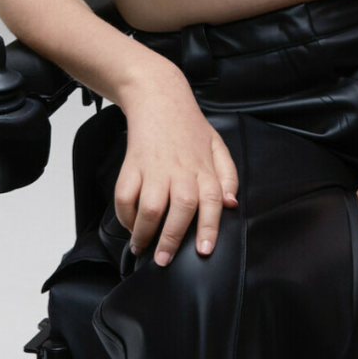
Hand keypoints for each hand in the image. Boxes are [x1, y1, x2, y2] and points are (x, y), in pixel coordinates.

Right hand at [114, 71, 238, 263]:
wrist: (159, 98)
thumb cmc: (189, 127)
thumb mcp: (217, 147)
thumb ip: (228, 176)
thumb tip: (232, 203)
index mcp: (204, 168)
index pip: (212, 201)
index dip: (209, 228)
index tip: (203, 251)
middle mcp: (181, 171)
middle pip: (180, 209)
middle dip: (172, 239)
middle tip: (164, 260)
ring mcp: (154, 169)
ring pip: (151, 207)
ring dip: (145, 232)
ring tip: (143, 248)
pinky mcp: (131, 166)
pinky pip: (124, 197)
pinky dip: (125, 215)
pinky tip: (131, 225)